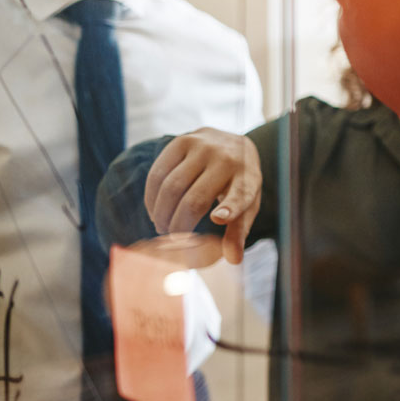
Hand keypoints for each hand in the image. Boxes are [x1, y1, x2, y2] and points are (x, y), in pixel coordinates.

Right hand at [142, 127, 260, 263]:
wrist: (234, 143)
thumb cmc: (240, 182)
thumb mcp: (247, 204)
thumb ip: (239, 230)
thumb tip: (233, 259)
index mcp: (247, 177)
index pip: (240, 195)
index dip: (229, 208)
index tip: (219, 219)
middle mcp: (226, 159)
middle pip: (194, 200)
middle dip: (178, 225)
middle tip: (172, 240)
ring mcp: (203, 147)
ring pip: (171, 187)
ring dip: (161, 213)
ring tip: (162, 226)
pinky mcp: (181, 141)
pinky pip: (158, 173)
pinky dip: (152, 197)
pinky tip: (154, 210)